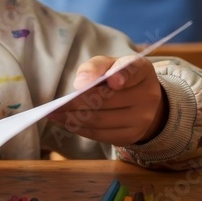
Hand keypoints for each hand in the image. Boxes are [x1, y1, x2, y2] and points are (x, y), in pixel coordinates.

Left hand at [47, 56, 167, 145]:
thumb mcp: (108, 64)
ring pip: (101, 120)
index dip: (121, 76)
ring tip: (53, 114)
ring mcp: (142, 119)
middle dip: (77, 102)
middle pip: (108, 100)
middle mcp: (148, 95)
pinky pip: (101, 134)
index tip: (110, 80)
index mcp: (143, 70)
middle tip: (54, 105)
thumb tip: (80, 84)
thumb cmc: (117, 76)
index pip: (133, 72)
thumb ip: (94, 67)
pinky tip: (65, 122)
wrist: (140, 100)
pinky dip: (80, 128)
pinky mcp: (131, 136)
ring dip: (72, 118)